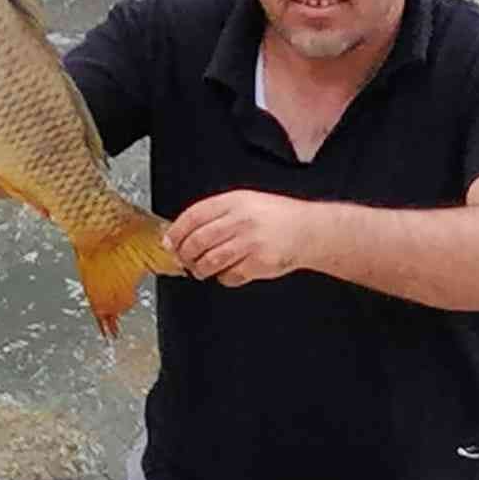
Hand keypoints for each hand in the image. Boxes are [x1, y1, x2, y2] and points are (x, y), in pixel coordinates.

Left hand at [163, 190, 314, 286]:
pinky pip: (229, 276)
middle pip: (198, 241)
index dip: (177, 231)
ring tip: (201, 269)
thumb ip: (217, 213)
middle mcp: (240, 220)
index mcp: (234, 202)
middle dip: (185, 254)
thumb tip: (184, 230)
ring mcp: (250, 243)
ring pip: (210, 261)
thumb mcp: (246, 201)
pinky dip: (224, 277)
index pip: (194, 216)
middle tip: (184, 259)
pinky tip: (228, 272)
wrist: (309, 230)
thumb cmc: (276, 216)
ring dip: (200, 269)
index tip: (169, 242)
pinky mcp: (258, 263)